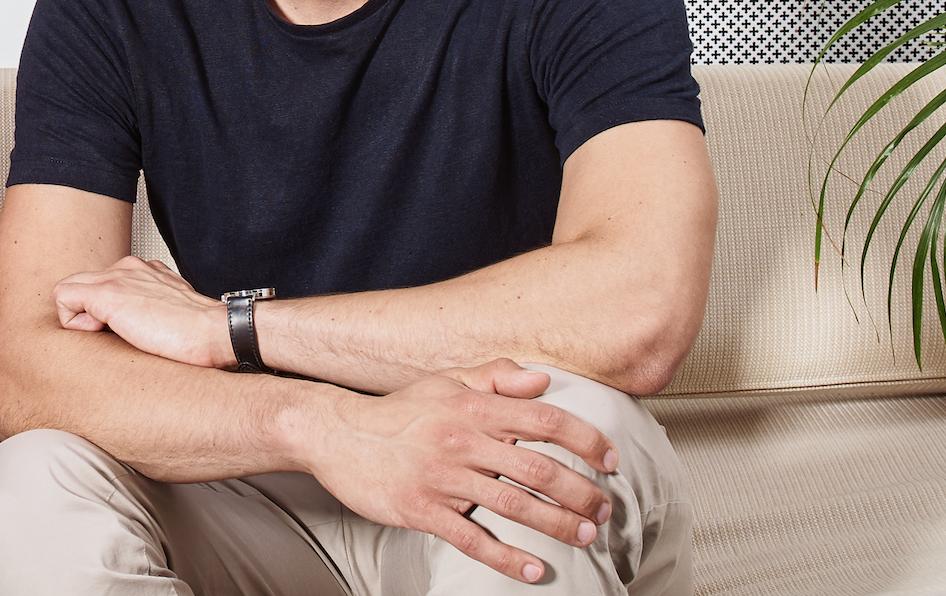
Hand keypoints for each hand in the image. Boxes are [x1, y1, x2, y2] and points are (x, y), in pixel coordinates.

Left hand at [52, 255, 232, 367]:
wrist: (216, 332)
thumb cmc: (200, 333)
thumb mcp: (173, 313)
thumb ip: (153, 310)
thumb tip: (142, 328)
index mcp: (145, 272)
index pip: (104, 282)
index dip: (103, 310)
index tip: (123, 329)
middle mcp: (128, 268)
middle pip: (81, 283)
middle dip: (84, 311)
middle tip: (105, 334)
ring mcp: (117, 278)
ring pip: (68, 288)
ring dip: (78, 316)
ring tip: (104, 335)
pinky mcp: (108, 294)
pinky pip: (63, 297)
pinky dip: (72, 322)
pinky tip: (100, 334)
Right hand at [304, 359, 618, 584]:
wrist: (336, 433)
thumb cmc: (396, 411)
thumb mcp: (445, 382)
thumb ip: (495, 376)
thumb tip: (542, 381)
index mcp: (472, 406)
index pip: (543, 419)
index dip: (585, 439)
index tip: (609, 459)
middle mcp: (461, 439)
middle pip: (538, 468)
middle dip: (581, 492)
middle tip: (604, 509)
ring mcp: (442, 477)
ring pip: (513, 504)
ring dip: (557, 524)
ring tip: (584, 536)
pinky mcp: (421, 509)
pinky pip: (472, 538)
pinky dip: (507, 558)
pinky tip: (533, 569)